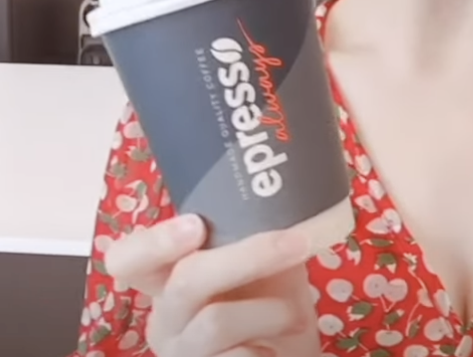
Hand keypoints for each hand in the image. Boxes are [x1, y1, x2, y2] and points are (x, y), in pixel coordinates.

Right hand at [105, 214, 318, 356]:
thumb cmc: (271, 303)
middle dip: (249, 256)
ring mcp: (181, 353)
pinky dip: (269, 349)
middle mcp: (165, 317)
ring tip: (295, 313)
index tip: (196, 224)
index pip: (126, 258)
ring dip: (271, 309)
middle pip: (187, 280)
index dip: (153, 242)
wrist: (288, 354)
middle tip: (296, 242)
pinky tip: (277, 348)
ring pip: (216, 320)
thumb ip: (250, 230)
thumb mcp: (261, 263)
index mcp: (168, 278)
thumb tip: (279, 183)